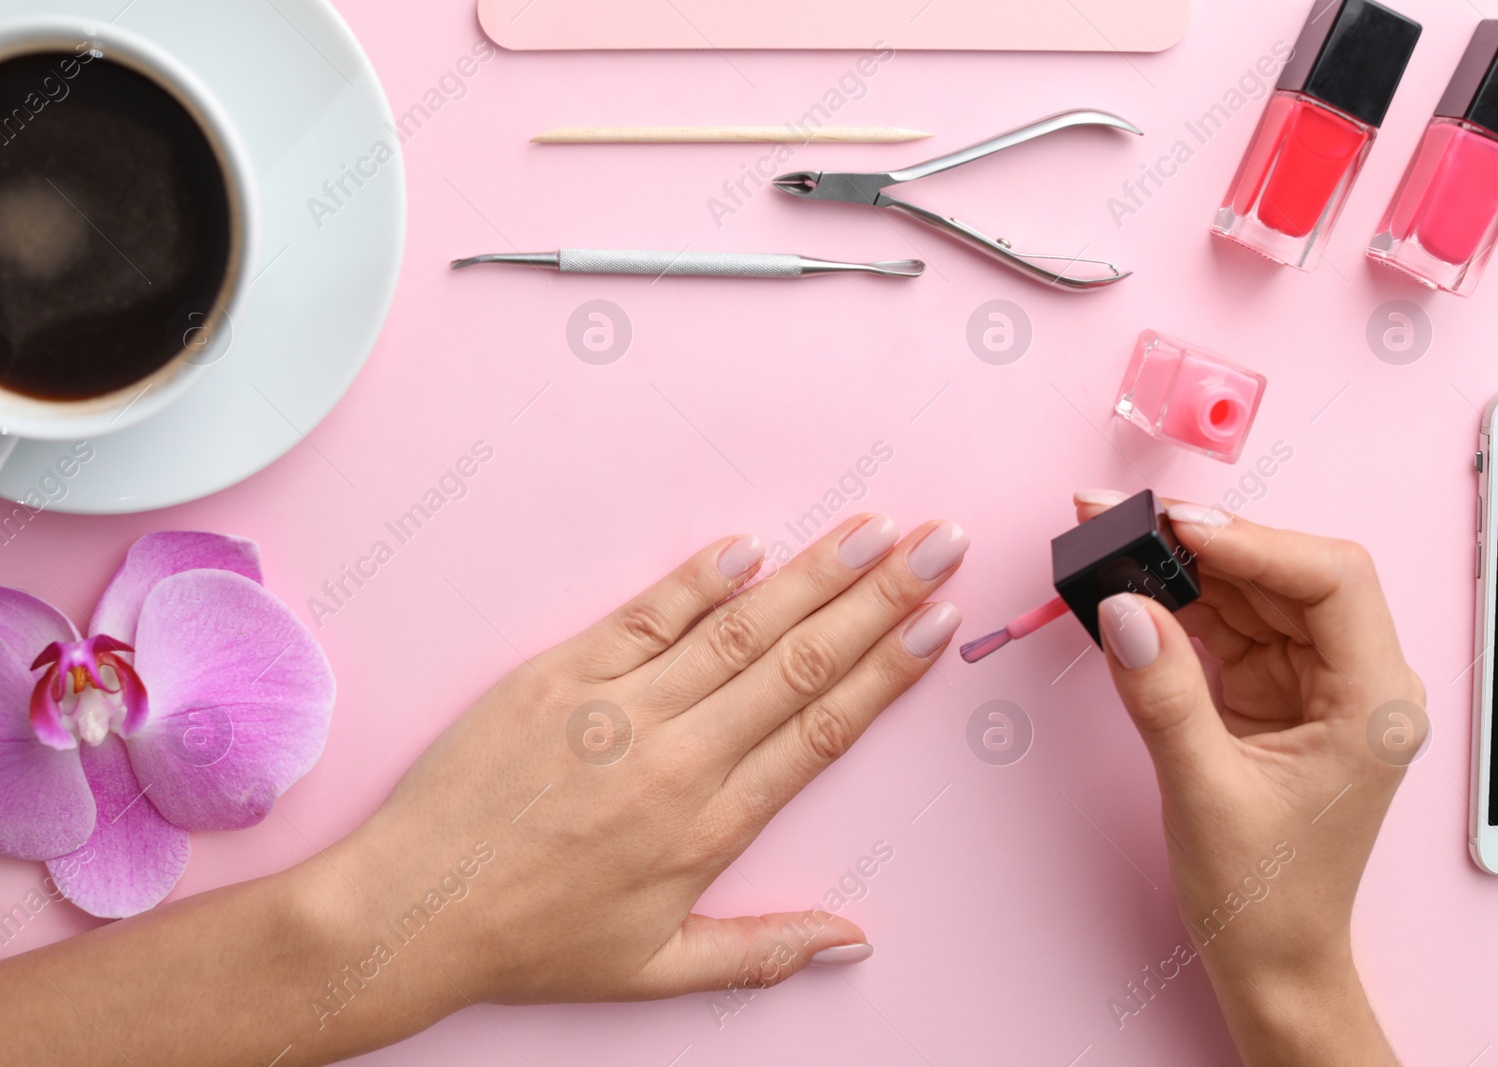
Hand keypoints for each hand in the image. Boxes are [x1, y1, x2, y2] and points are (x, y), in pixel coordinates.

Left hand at [324, 514, 966, 1015]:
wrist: (413, 910)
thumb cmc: (534, 942)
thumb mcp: (658, 968)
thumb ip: (764, 952)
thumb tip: (855, 939)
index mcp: (710, 826)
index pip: (824, 729)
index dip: (890, 671)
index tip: (940, 624)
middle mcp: (678, 757)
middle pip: (802, 662)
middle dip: (882, 598)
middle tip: (938, 543)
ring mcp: (618, 707)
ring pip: (738, 629)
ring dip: (813, 574)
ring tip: (873, 532)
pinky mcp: (559, 673)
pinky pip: (644, 614)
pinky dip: (698, 578)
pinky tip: (748, 546)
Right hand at [1074, 490, 1423, 1066]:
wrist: (1270, 961)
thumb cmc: (1266, 897)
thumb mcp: (1205, 793)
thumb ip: (1164, 694)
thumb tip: (1123, 608)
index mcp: (1375, 702)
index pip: (1332, 580)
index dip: (1255, 540)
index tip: (1176, 527)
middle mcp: (1357, 681)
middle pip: (1287, 573)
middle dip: (1204, 543)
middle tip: (1121, 519)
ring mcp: (1315, 684)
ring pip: (1253, 592)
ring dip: (1183, 568)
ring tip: (1112, 543)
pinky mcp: (1275, 693)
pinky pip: (1228, 627)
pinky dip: (1178, 606)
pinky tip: (1130, 591)